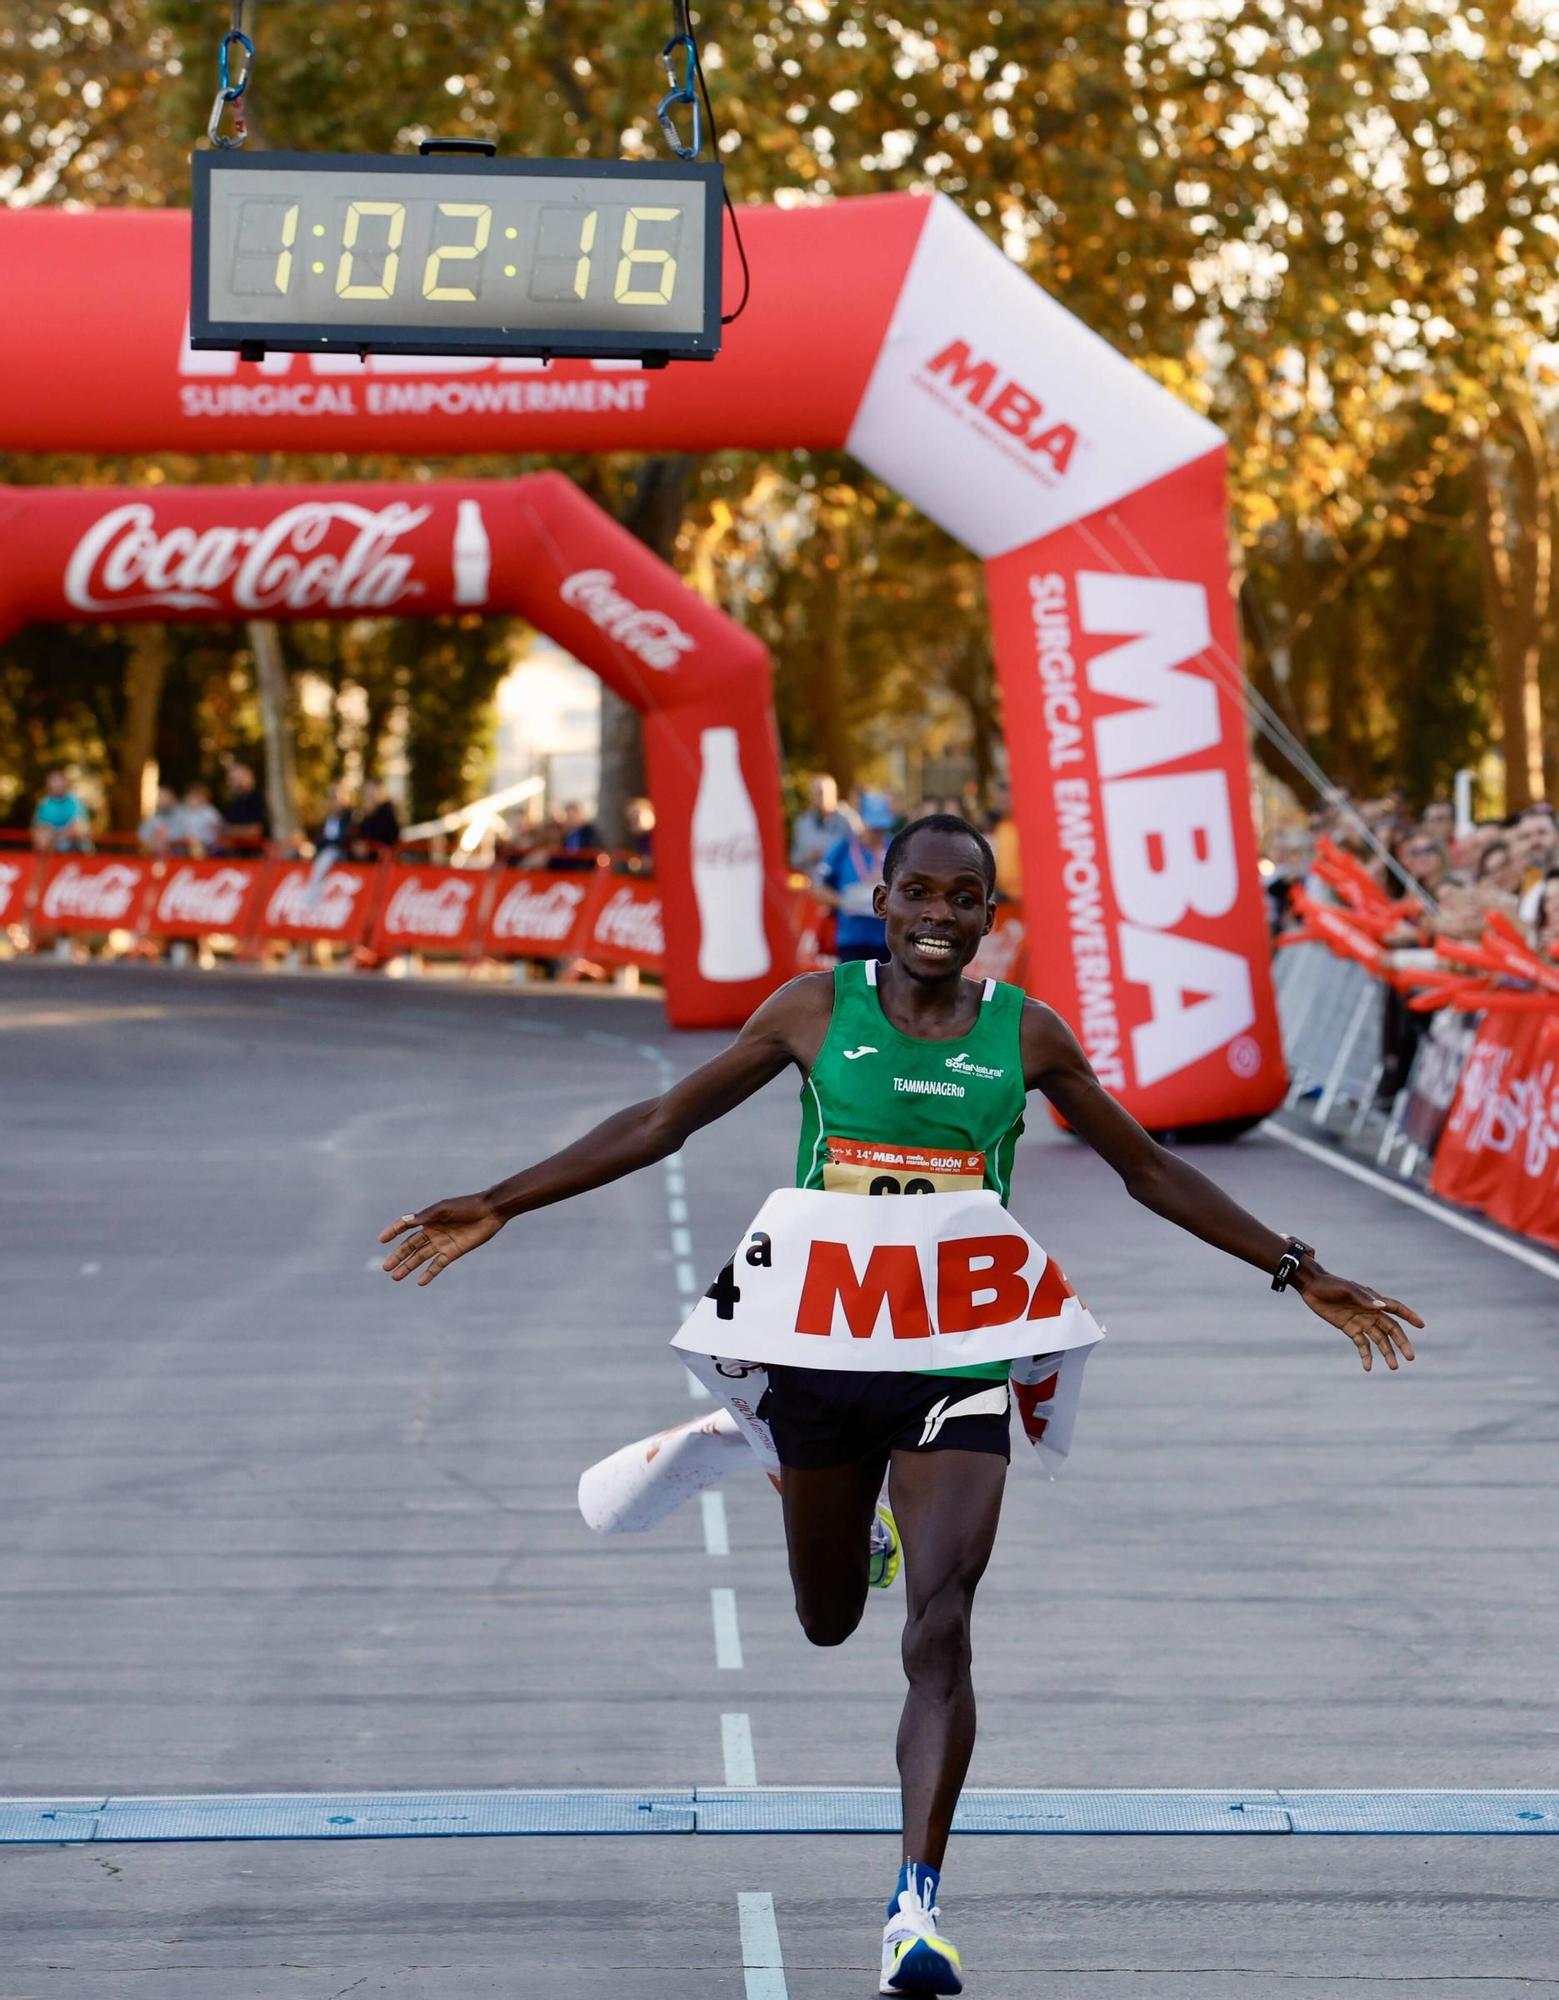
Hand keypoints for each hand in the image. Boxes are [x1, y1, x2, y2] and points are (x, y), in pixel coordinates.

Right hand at [379, 1195, 503, 1285]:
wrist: (490, 1211)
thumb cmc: (467, 1206)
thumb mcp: (444, 1209)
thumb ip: (426, 1216)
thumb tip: (406, 1221)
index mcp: (429, 1218)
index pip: (406, 1226)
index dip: (393, 1231)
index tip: (381, 1240)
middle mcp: (433, 1231)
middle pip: (411, 1246)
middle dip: (398, 1256)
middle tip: (385, 1267)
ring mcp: (443, 1243)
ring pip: (421, 1257)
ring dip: (409, 1267)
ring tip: (395, 1277)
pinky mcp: (454, 1252)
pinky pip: (438, 1265)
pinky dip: (429, 1273)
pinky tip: (420, 1282)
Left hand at [1296, 1268, 1421, 1370]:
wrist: (1311, 1287)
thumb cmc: (1330, 1284)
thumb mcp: (1346, 1289)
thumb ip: (1363, 1298)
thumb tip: (1382, 1308)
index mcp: (1373, 1300)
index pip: (1396, 1309)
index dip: (1409, 1316)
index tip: (1421, 1325)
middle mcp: (1370, 1312)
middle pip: (1391, 1329)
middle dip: (1401, 1343)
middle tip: (1411, 1358)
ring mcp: (1361, 1321)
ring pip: (1379, 1340)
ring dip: (1386, 1353)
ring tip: (1394, 1367)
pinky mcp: (1349, 1328)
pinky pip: (1361, 1344)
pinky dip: (1366, 1355)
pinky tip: (1368, 1367)